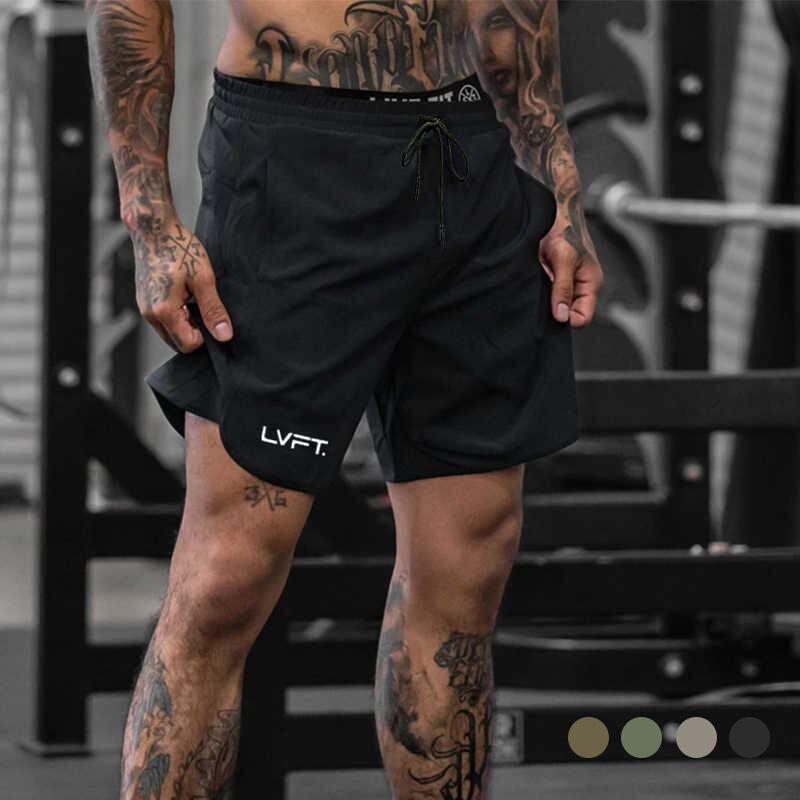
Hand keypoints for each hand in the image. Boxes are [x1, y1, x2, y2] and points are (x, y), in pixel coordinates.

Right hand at [130, 212, 232, 351]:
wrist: (154, 229)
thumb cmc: (178, 248)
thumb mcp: (204, 280)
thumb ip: (213, 310)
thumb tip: (224, 335)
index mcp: (163, 311)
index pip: (188, 345)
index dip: (204, 335)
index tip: (209, 314)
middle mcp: (149, 313)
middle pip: (177, 343)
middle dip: (193, 331)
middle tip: (200, 304)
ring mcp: (144, 308)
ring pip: (169, 332)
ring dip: (184, 323)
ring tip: (190, 297)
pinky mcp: (143, 301)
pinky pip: (162, 320)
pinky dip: (175, 315)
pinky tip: (182, 294)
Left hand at [538, 221, 603, 327]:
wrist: (550, 208)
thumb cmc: (565, 227)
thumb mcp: (564, 259)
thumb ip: (563, 289)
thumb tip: (562, 316)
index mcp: (590, 283)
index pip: (583, 317)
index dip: (568, 319)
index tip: (552, 312)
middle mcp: (578, 285)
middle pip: (567, 313)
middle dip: (553, 309)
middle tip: (542, 295)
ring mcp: (563, 282)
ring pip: (552, 304)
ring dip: (543, 298)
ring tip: (538, 281)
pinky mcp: (549, 277)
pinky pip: (542, 293)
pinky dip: (536, 290)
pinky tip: (533, 279)